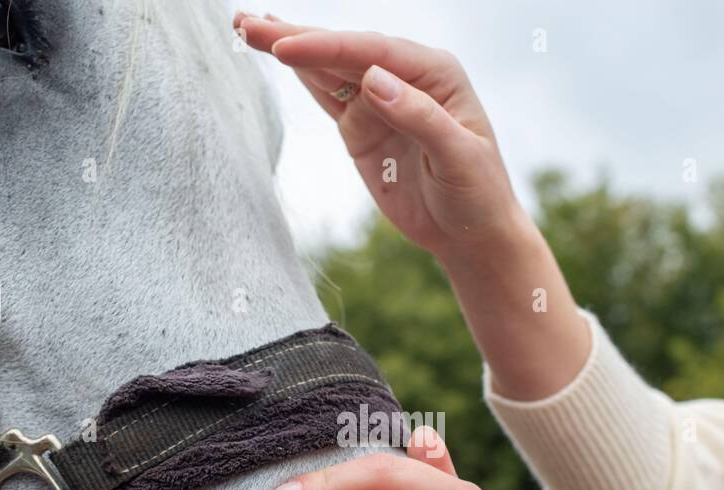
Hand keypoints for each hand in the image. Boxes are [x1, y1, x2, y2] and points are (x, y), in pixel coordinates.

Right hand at [233, 12, 530, 263]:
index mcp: (434, 73)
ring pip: (328, 70)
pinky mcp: (362, 129)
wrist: (471, 234)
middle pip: (343, 51)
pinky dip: (301, 77)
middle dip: (295, 36)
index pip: (372, 52)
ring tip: (246, 28)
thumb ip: (419, 117)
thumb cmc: (477, 193)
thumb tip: (374, 79)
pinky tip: (275, 56)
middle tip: (246, 23)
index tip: (284, 47)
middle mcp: (404, 78)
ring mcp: (378, 102)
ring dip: (289, 49)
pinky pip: (326, 97)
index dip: (326, 47)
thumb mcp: (459, 157)